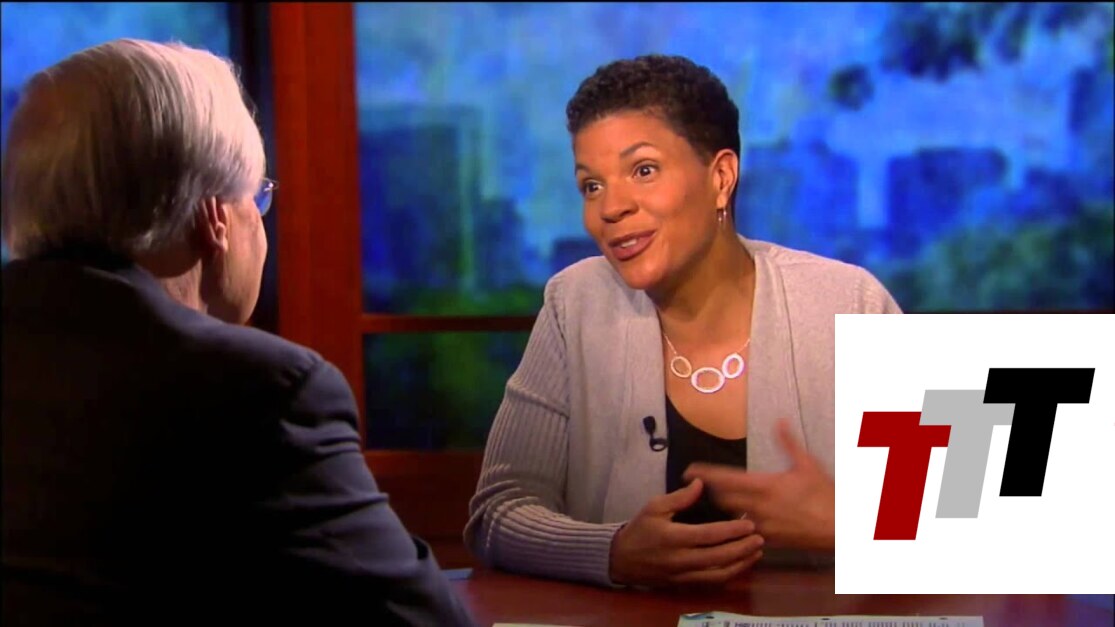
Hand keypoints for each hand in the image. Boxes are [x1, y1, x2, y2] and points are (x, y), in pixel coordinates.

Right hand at [608, 478, 764, 586]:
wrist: (621, 559)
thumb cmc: (639, 530)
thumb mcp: (654, 507)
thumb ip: (679, 497)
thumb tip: (700, 483)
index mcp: (673, 537)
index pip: (709, 535)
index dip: (732, 530)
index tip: (749, 524)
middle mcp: (680, 559)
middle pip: (719, 557)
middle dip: (742, 548)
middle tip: (760, 538)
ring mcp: (683, 575)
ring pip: (718, 574)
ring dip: (740, 564)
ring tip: (756, 552)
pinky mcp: (684, 584)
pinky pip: (711, 583)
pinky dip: (729, 575)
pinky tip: (740, 565)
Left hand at [684, 418, 834, 551]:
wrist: (840, 527)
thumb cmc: (824, 494)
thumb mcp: (807, 464)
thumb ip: (788, 442)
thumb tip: (779, 420)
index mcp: (764, 486)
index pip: (725, 479)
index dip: (704, 474)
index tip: (688, 470)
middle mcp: (758, 507)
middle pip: (723, 499)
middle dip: (714, 491)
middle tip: (706, 483)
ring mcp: (762, 525)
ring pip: (733, 516)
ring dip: (728, 507)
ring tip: (725, 499)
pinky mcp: (770, 540)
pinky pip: (748, 532)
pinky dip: (743, 524)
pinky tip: (745, 519)